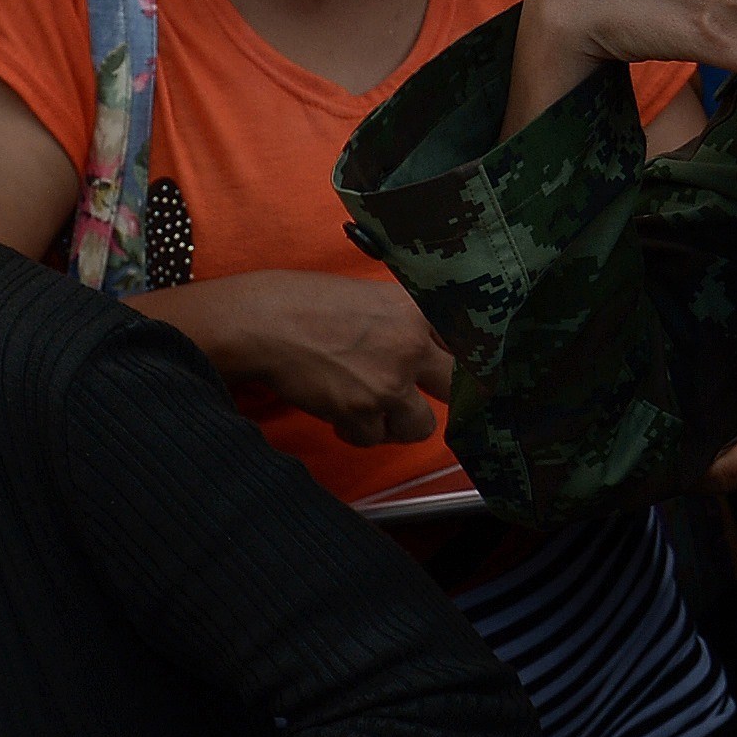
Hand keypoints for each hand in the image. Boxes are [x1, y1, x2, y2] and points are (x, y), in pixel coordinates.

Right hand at [185, 271, 456, 449]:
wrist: (264, 322)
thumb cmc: (309, 304)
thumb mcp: (373, 298)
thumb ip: (408, 322)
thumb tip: (435, 350)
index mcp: (418, 311)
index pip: (472, 344)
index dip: (470, 365)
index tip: (467, 378)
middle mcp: (412, 345)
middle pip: (459, 390)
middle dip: (440, 399)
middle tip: (420, 398)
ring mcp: (389, 382)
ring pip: (420, 427)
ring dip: (395, 423)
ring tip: (369, 406)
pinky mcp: (361, 411)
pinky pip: (374, 439)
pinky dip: (357, 432)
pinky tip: (340, 411)